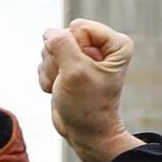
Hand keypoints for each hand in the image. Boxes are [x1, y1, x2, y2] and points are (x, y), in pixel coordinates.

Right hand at [39, 20, 140, 161]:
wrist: (84, 134)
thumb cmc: (87, 107)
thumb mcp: (75, 72)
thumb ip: (61, 44)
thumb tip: (49, 33)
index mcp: (115, 44)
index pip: (78, 27)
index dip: (72, 50)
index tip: (80, 73)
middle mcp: (100, 47)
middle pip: (63, 36)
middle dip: (59, 60)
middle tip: (70, 82)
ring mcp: (82, 56)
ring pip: (51, 48)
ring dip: (52, 70)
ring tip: (65, 88)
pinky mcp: (68, 66)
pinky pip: (46, 60)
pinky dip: (48, 78)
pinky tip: (58, 90)